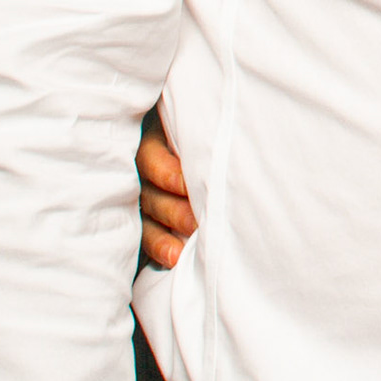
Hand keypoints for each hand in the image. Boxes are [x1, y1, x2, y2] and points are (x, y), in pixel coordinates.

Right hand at [138, 116, 196, 268]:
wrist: (205, 143)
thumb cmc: (207, 129)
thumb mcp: (200, 121)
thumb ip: (206, 128)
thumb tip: (236, 124)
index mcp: (154, 140)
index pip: (150, 158)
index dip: (166, 172)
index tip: (185, 184)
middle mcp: (143, 171)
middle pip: (150, 193)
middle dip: (173, 209)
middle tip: (195, 222)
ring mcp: (143, 197)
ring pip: (148, 218)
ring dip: (164, 236)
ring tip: (182, 252)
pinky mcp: (147, 219)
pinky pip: (147, 238)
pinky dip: (160, 249)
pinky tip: (174, 259)